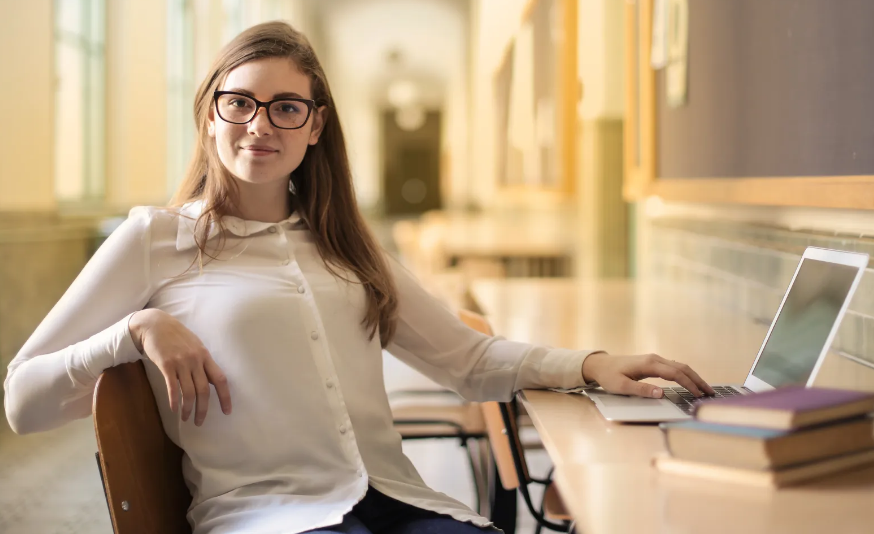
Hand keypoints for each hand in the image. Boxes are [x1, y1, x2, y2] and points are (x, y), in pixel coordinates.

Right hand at [129, 309, 231, 424]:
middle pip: (204, 390)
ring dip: (188, 409)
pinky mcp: (166, 365)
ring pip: (189, 392)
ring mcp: (181, 362)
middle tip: (200, 422)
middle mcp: (196, 360)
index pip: (221, 379)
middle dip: (203, 409)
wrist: (155, 324)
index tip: (227, 411)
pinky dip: (174, 401)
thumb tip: (211, 380)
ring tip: (186, 418)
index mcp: (206, 356)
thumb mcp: (195, 345)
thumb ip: (203, 362)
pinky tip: (174, 410)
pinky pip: (173, 387)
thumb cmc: (176, 336)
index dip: (225, 397)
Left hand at [581, 352, 714, 398]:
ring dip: (693, 377)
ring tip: (705, 389)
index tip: (699, 395)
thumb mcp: (621, 386)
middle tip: (710, 393)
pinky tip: (691, 382)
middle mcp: (654, 359)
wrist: (600, 365)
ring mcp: (654, 360)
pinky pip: (674, 367)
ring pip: (680, 366)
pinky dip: (685, 374)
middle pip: (682, 368)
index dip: (689, 384)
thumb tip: (661, 393)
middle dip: (697, 380)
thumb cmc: (609, 376)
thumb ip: (641, 390)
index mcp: (649, 364)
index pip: (675, 374)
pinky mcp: (653, 363)